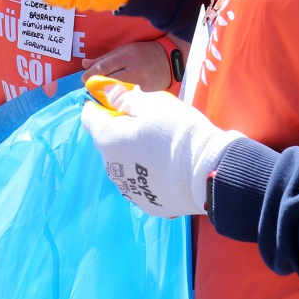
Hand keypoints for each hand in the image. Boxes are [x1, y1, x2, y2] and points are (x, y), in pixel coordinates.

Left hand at [81, 39, 175, 91]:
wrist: (170, 60)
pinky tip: (117, 99)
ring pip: (118, 91)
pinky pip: (130, 97)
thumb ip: (104, 58)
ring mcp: (141, 82)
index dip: (90, 74)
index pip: (103, 67)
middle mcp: (133, 69)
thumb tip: (84, 64)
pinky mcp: (147, 93)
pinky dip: (122, 98)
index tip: (84, 79)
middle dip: (96, 84)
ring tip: (102, 92)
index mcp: (127, 56)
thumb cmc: (143, 53)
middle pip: (108, 80)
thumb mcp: (124, 50)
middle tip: (90, 87)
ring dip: (107, 92)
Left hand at [81, 76, 242, 217]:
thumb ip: (124, 98)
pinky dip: (150, 176)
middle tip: (147, 123)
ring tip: (161, 149)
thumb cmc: (177, 131)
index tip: (112, 100)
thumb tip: (106, 94)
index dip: (98, 106)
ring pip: (125, 166)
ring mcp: (130, 190)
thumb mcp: (151, 104)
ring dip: (134, 156)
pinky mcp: (149, 205)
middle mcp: (111, 169)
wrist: (208, 172)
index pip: (90, 118)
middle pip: (109, 143)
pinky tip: (169, 170)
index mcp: (107, 140)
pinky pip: (144, 185)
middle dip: (121, 132)